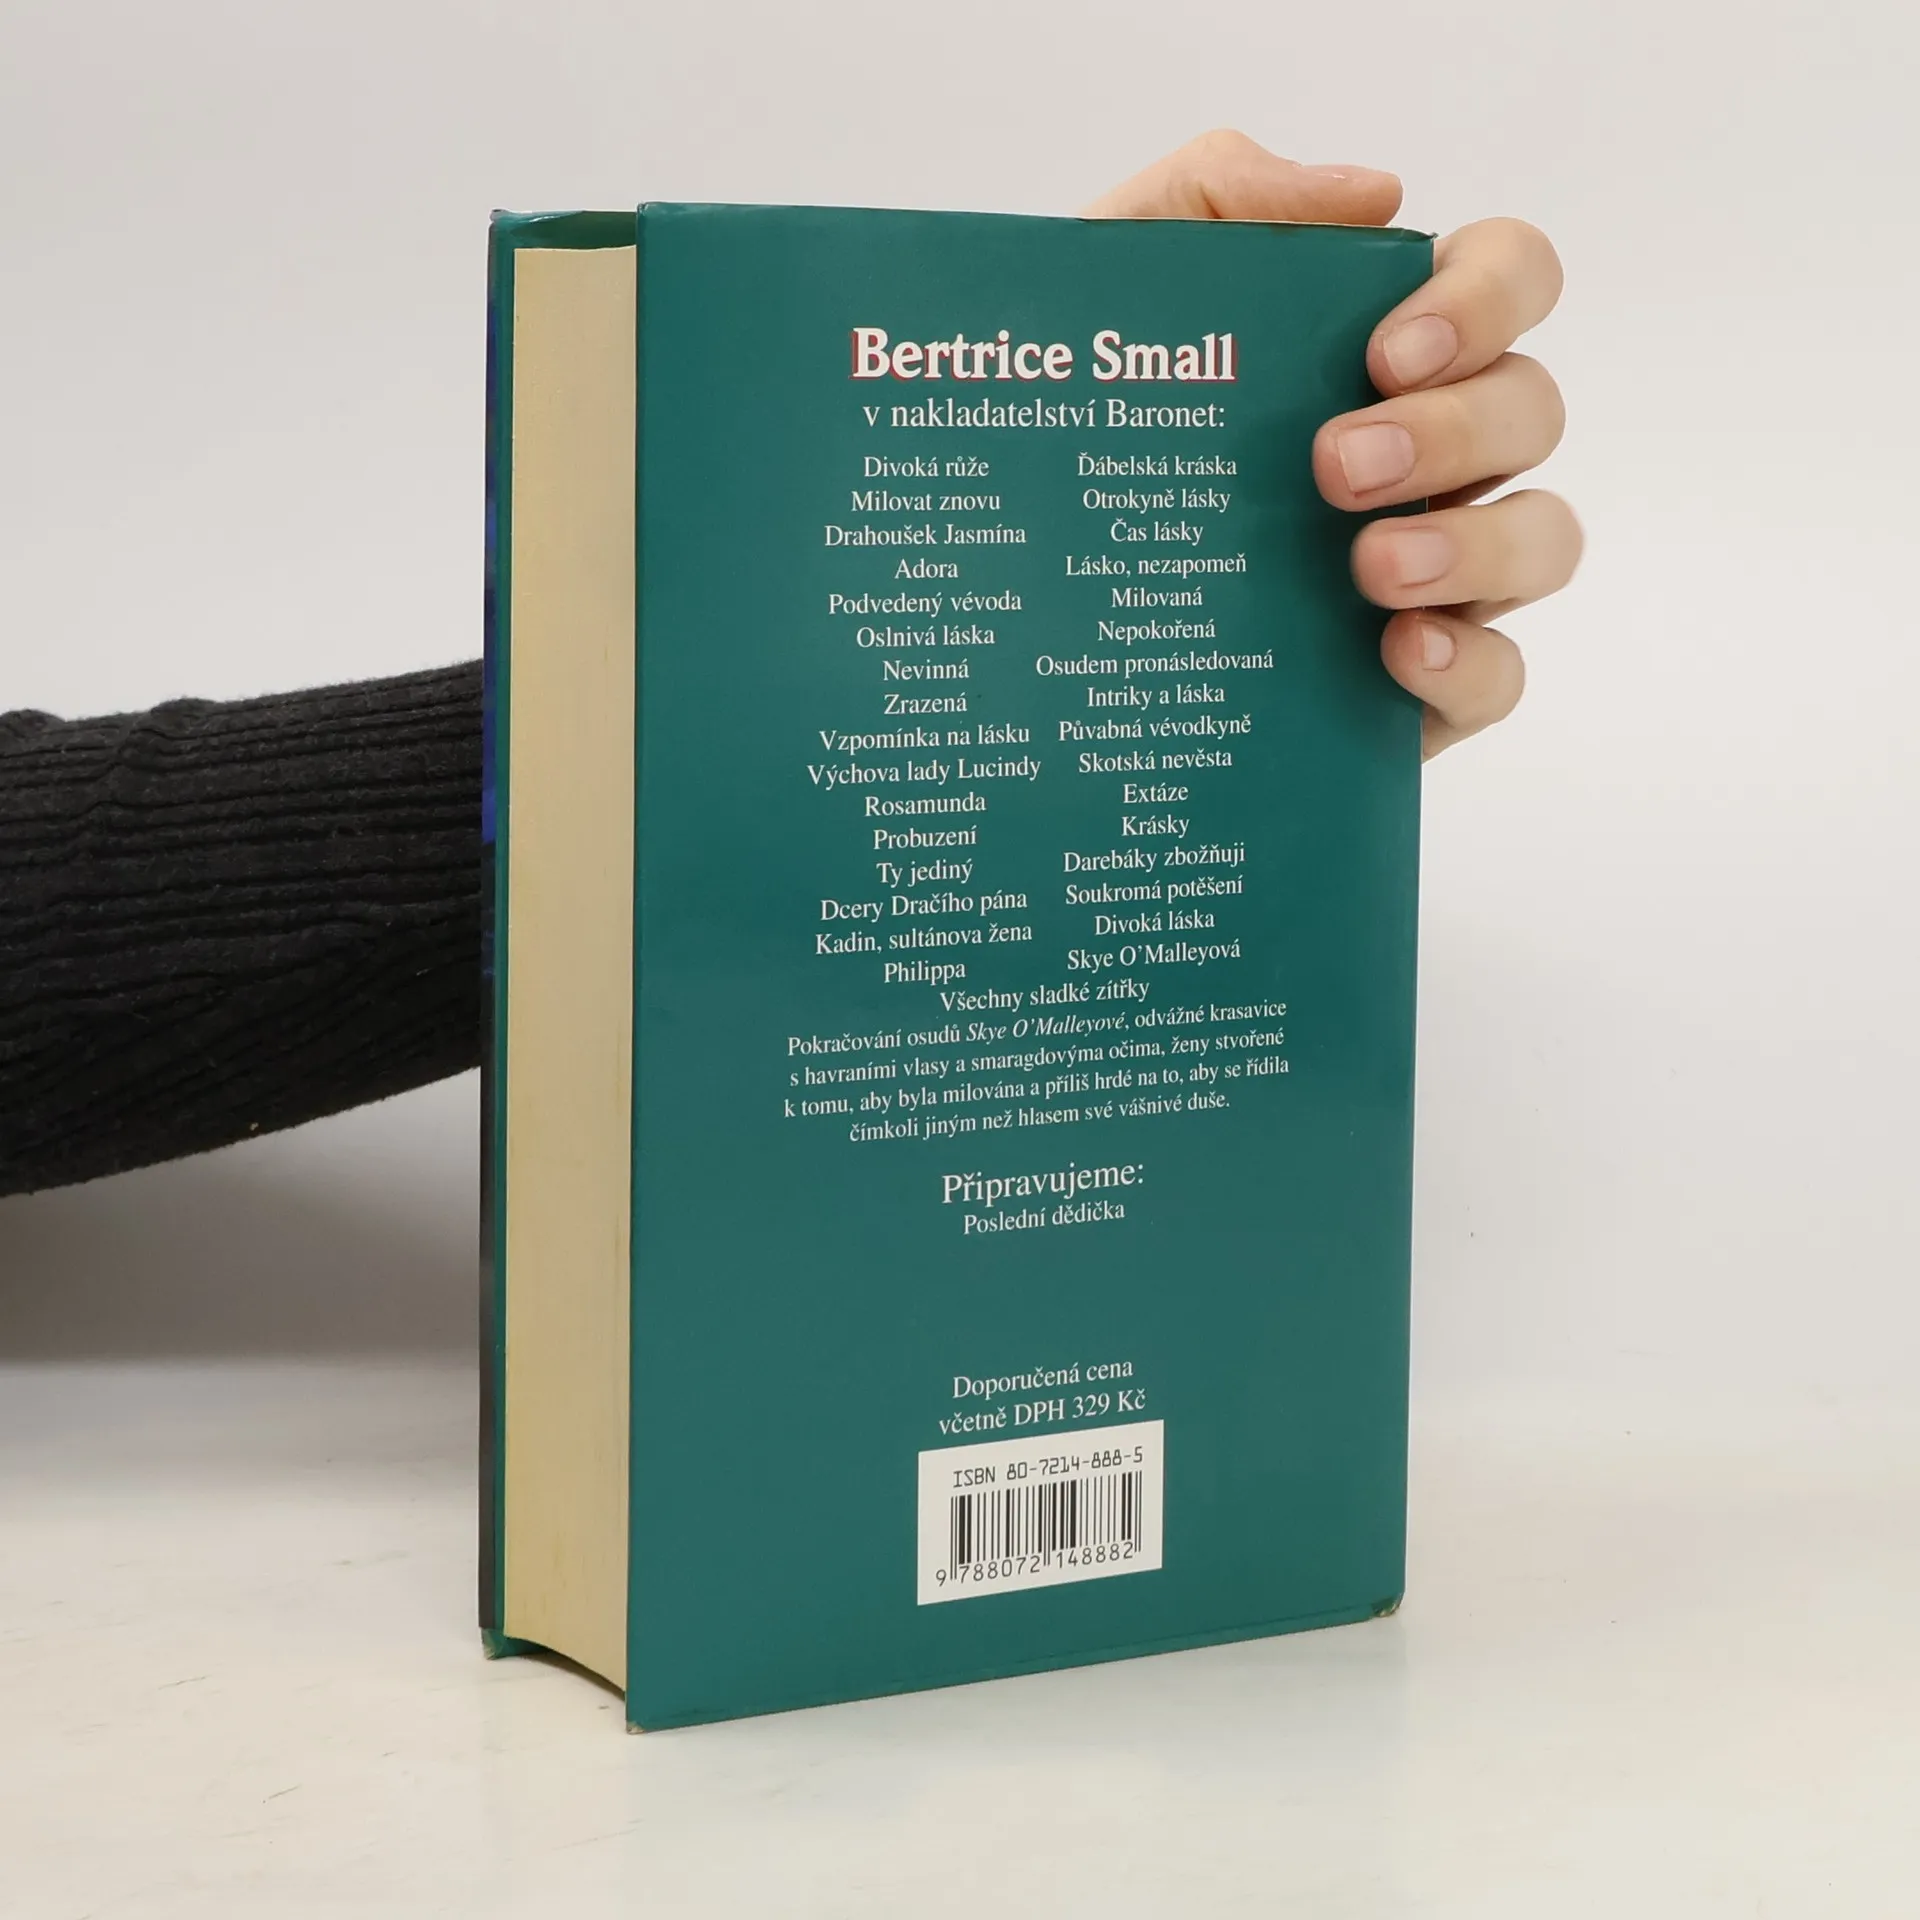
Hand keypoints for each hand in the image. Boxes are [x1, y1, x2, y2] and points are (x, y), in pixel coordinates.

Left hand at [1088, 131, 1577, 758]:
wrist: (1010, 585)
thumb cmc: (1079, 419)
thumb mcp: (1109, 287)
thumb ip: (1214, 198)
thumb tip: (1374, 196)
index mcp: (1388, 349)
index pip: (1509, 279)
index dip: (1483, 299)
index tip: (1385, 349)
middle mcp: (1436, 453)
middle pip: (1529, 411)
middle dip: (1453, 431)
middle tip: (1334, 468)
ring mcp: (1438, 570)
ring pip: (1541, 539)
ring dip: (1476, 544)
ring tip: (1368, 568)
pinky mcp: (1411, 683)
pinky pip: (1497, 676)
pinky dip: (1469, 663)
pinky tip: (1398, 653)